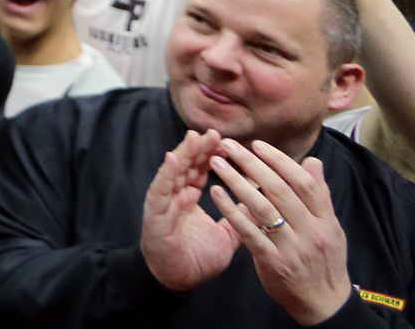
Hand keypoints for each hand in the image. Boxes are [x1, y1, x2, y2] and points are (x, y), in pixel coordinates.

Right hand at [141, 130, 237, 292]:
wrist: (178, 281)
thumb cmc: (198, 259)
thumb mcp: (226, 236)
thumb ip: (238, 218)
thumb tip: (259, 202)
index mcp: (189, 199)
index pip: (200, 170)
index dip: (212, 155)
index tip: (227, 142)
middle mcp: (175, 196)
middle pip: (187, 166)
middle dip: (200, 148)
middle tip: (214, 132)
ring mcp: (164, 203)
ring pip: (173, 172)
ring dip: (184, 154)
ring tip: (195, 137)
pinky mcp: (155, 214)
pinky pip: (160, 191)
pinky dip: (166, 174)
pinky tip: (173, 159)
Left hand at [209, 140, 351, 324]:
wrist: (323, 303)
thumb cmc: (323, 260)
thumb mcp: (331, 228)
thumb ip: (320, 195)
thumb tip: (313, 161)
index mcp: (326, 221)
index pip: (304, 183)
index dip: (280, 161)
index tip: (258, 145)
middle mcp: (311, 232)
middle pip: (280, 191)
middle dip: (252, 164)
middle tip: (229, 145)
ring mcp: (292, 248)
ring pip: (262, 208)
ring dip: (236, 182)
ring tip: (217, 163)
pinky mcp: (273, 262)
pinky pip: (249, 232)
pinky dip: (232, 211)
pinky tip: (216, 193)